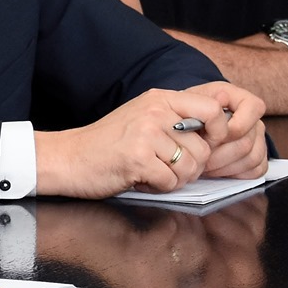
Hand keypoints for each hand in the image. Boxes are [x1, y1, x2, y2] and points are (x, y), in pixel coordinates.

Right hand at [33, 88, 222, 197]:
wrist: (68, 157)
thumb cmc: (107, 143)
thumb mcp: (143, 118)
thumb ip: (175, 119)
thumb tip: (217, 134)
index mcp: (159, 99)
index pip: (212, 109)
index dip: (219, 132)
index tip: (204, 146)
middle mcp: (155, 112)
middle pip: (204, 148)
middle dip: (190, 167)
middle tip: (166, 168)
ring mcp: (146, 133)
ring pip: (190, 167)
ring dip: (175, 179)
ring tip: (151, 173)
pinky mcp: (138, 157)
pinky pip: (171, 182)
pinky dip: (158, 188)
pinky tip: (140, 179)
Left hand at [185, 80, 267, 179]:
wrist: (183, 127)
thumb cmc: (186, 113)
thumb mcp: (188, 102)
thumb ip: (203, 102)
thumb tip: (222, 99)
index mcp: (240, 99)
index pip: (254, 108)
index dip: (233, 127)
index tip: (209, 137)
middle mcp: (253, 118)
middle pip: (247, 141)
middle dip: (219, 153)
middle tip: (199, 158)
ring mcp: (258, 138)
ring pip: (252, 158)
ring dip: (224, 166)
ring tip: (203, 165)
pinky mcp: (257, 157)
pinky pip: (255, 170)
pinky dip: (234, 173)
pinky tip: (215, 170)